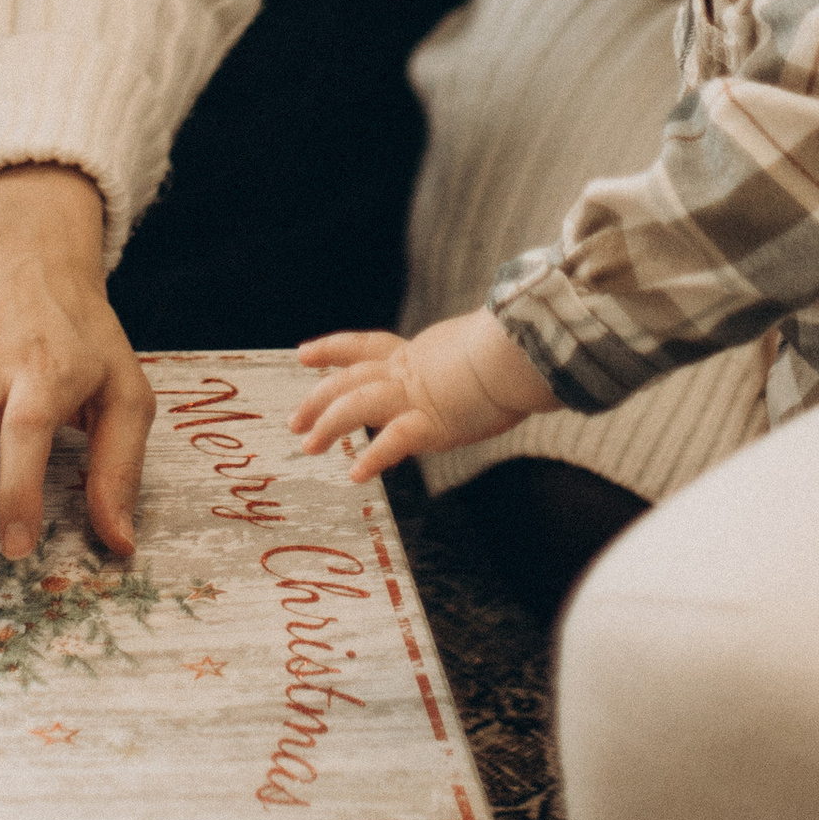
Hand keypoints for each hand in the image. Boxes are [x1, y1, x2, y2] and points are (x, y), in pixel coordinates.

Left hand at [289, 312, 553, 483]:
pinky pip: (393, 440)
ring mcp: (418, 395)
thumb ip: (465, 362)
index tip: (303, 355)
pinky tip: (355, 473)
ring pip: (358, 403)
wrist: (525, 351)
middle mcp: (411, 371)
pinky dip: (373, 456)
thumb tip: (478, 364)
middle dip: (318, 398)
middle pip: (350, 378)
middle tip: (293, 420)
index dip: (333, 350)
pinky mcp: (433, 421)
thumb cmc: (514, 351)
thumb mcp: (480, 350)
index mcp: (419, 353)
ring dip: (329, 424)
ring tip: (307, 445)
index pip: (366, 346)